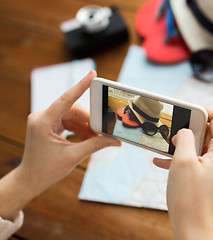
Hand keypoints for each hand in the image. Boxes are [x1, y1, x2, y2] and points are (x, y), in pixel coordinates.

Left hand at [0, 70, 120, 220]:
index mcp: (43, 122)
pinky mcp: (47, 124)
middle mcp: (41, 117)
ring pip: (72, 115)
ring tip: (95, 138)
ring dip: (85, 126)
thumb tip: (115, 140)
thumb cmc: (47, 170)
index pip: (66, 99)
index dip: (81, 86)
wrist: (30, 180)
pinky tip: (87, 138)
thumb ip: (95, 145)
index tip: (93, 74)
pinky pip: (68, 121)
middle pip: (73, 110)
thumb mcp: (73, 157)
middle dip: (89, 121)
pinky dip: (79, 129)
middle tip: (103, 132)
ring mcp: (44, 120)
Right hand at [153, 108, 212, 239]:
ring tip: (165, 145)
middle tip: (171, 128)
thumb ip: (184, 137)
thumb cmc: (189, 197)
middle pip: (208, 130)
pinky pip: (198, 158)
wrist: (192, 226)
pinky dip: (183, 157)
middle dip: (188, 128)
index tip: (184, 109)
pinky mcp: (211, 175)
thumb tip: (184, 131)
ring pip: (201, 145)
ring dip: (183, 144)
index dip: (201, 109)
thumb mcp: (182, 160)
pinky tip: (162, 161)